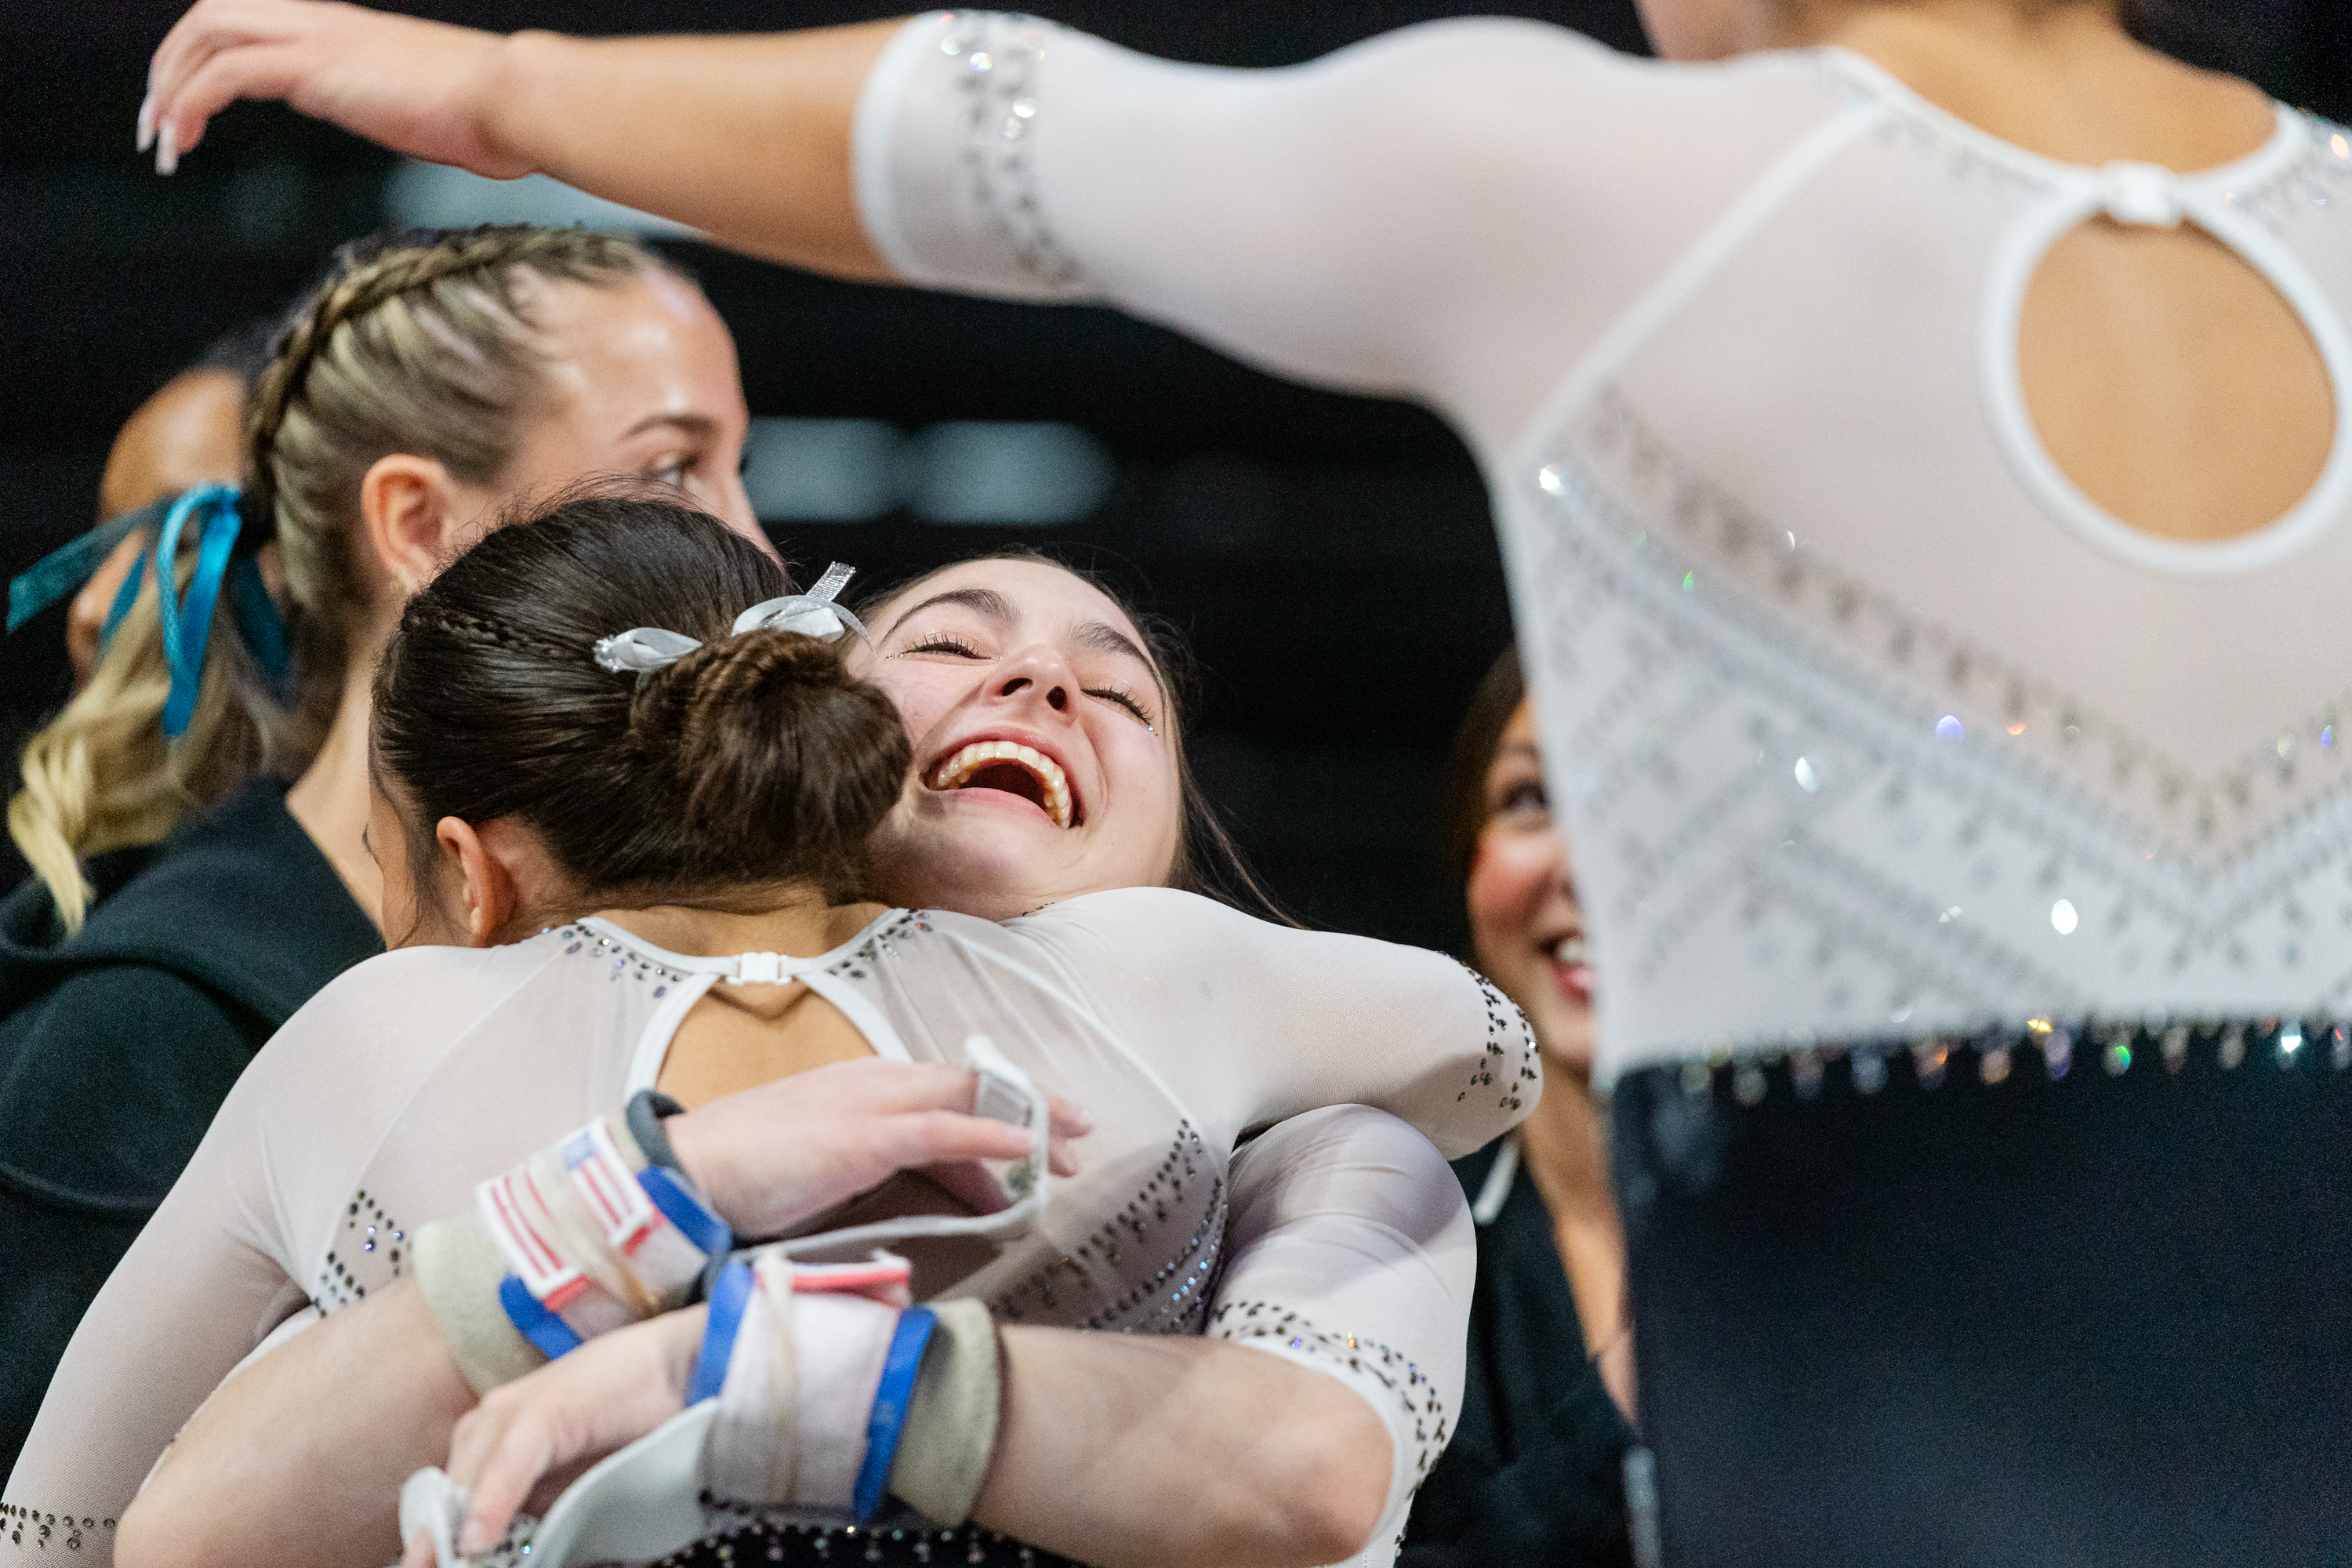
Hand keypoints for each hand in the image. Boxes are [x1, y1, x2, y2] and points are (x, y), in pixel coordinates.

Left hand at [144, 0, 524, 176]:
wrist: (511, 100)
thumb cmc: (489, 115)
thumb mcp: (422, 107)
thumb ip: (387, 106)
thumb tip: (387, 120)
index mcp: (344, 32)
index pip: (251, 22)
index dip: (207, 59)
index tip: (192, 108)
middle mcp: (321, 24)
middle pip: (212, 15)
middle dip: (169, 66)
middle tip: (156, 123)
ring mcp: (316, 40)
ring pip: (207, 34)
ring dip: (169, 86)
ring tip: (160, 138)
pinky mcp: (315, 69)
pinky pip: (227, 74)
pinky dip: (192, 102)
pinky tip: (185, 139)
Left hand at [400, 1307, 704, 1565]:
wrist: (682, 1368)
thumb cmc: (633, 1428)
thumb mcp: (572, 1487)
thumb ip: (537, 1517)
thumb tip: (503, 1553)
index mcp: (490, 1443)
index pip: (445, 1508)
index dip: (436, 1546)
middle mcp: (490, 1426)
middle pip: (446, 1500)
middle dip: (438, 1545)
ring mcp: (513, 1413)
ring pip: (467, 1483)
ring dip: (453, 1535)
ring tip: (447, 1567)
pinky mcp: (544, 1408)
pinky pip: (508, 1462)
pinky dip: (492, 1502)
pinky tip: (479, 1539)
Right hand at [664, 1058, 1089, 1239]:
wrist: (688, 1174)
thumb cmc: (746, 1178)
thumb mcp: (828, 1171)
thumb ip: (879, 1176)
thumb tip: (929, 1204)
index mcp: (865, 1087)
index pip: (949, 1091)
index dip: (1000, 1106)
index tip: (1040, 1130)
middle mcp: (875, 1082)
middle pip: (972, 1085)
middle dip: (1030, 1107)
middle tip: (1077, 1134)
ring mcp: (871, 1103)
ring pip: (969, 1101)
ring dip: (1027, 1122)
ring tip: (1069, 1148)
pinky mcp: (865, 1135)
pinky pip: (946, 1129)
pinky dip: (993, 1133)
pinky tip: (1029, 1149)